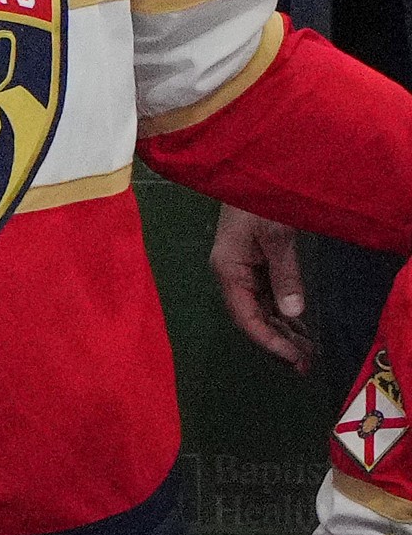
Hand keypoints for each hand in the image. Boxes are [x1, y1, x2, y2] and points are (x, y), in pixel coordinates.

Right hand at [210, 203, 312, 372]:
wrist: (250, 172)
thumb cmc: (258, 203)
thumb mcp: (277, 237)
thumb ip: (285, 275)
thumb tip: (292, 312)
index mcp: (228, 269)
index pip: (246, 316)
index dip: (268, 340)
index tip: (293, 356)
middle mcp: (230, 273)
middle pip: (251, 316)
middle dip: (277, 341)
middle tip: (306, 363)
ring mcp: (241, 268)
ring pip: (260, 308)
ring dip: (282, 329)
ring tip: (307, 350)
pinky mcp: (252, 262)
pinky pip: (265, 295)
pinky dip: (282, 312)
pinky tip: (299, 325)